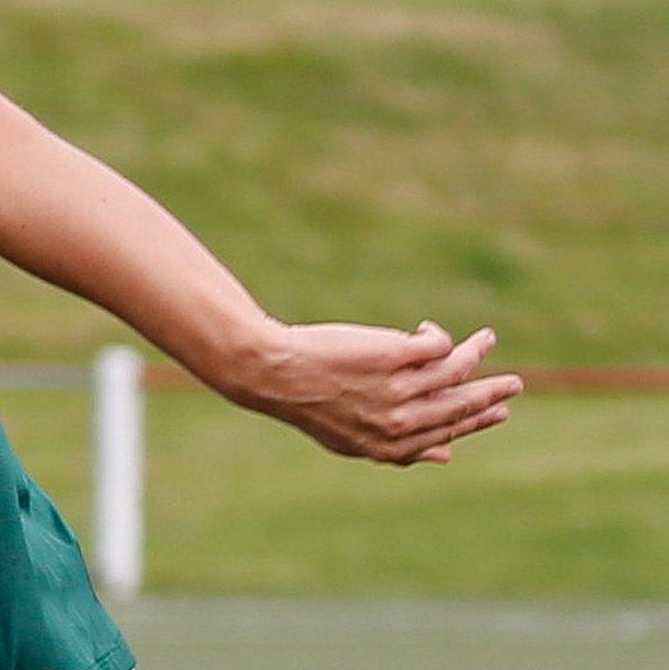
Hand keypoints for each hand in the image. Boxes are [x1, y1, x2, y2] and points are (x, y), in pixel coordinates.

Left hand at [233, 320, 522, 464]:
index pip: (446, 433)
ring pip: (453, 371)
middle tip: (514, 384)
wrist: (272, 371)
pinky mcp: (393, 355)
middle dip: (490, 394)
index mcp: (390, 446)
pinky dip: (437, 337)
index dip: (475, 423)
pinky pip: (435, 345)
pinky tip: (428, 330)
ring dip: (475, 355)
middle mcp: (399, 421)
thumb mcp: (353, 438)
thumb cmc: (307, 400)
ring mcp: (397, 388)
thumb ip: (402, 449)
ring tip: (487, 340)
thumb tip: (447, 456)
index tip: (500, 413)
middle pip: (459, 406)